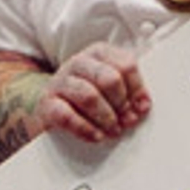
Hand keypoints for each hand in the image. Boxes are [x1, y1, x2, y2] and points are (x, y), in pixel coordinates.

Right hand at [34, 43, 148, 143]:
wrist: (51, 107)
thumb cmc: (89, 98)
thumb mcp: (109, 87)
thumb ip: (129, 91)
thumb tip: (142, 106)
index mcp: (99, 54)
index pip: (125, 64)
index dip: (137, 89)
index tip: (141, 108)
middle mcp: (78, 63)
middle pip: (109, 78)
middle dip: (122, 104)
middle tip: (127, 121)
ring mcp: (60, 81)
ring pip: (89, 96)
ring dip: (106, 118)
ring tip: (113, 130)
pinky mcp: (47, 103)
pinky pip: (66, 115)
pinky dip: (85, 129)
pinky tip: (96, 135)